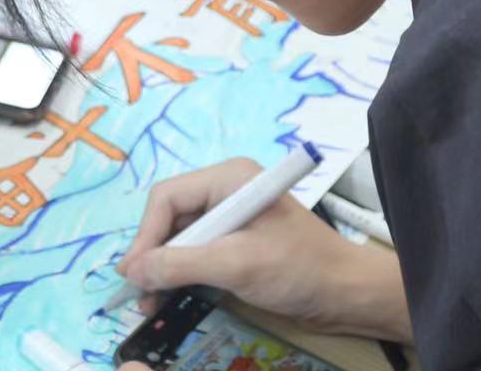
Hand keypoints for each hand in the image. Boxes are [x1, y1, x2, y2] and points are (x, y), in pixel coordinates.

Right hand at [117, 159, 411, 343]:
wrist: (348, 295)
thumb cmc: (298, 269)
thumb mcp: (236, 265)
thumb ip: (181, 265)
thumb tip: (132, 271)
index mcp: (228, 179)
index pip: (168, 198)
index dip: (146, 235)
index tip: (133, 273)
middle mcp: (225, 192)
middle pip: (170, 218)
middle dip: (153, 255)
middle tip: (138, 292)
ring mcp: (231, 219)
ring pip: (180, 239)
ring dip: (163, 270)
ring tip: (149, 302)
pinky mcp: (236, 244)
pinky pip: (197, 254)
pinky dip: (181, 275)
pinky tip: (169, 296)